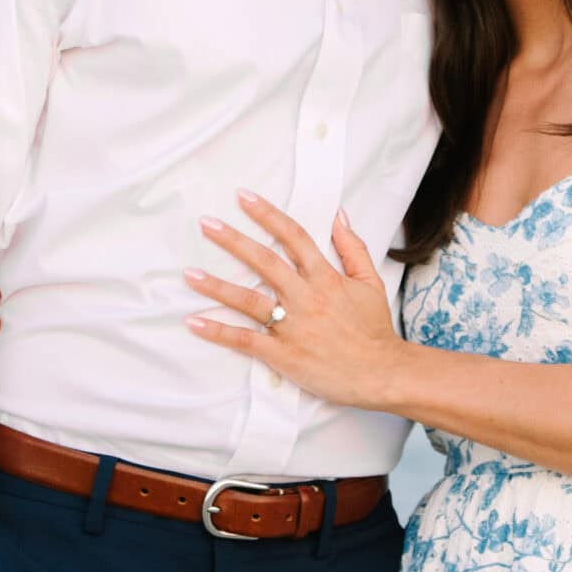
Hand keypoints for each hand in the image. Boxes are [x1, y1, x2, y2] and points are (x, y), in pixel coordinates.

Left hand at [185, 190, 406, 408]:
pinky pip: (246, 340)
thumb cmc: (374, 329)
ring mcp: (293, 326)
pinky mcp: (283, 355)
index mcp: (325, 277)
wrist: (382, 374)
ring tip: (189, 273)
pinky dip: (219, 332)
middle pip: (264, 261)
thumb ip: (352, 247)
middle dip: (233, 240)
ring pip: (249, 300)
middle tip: (206, 223)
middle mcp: (306, 297)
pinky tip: (195, 322)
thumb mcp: (370, 281)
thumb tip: (338, 215)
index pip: (293, 236)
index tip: (244, 197)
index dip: (268, 214)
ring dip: (217, 286)